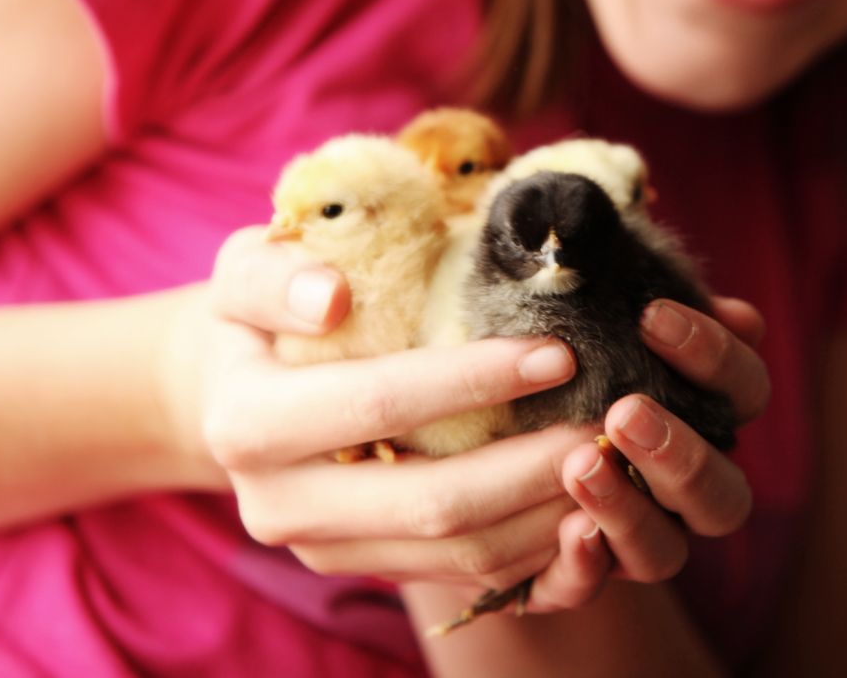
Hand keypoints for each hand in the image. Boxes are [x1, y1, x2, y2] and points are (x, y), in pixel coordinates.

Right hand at [164, 227, 593, 589]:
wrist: (231, 393)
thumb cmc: (260, 314)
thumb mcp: (244, 269)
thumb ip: (275, 275)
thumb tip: (331, 296)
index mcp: (247, 424)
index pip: (377, 405)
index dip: (471, 381)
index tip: (558, 352)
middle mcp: (281, 505)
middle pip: (432, 502)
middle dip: (533, 465)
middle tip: (611, 420)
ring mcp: (328, 551)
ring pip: (460, 554)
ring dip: (550, 512)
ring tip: (614, 458)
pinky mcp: (370, 570)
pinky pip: (469, 577)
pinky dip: (539, 548)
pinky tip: (591, 504)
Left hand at [524, 296, 770, 612]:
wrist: (475, 420)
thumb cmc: (556, 352)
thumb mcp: (594, 317)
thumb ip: (643, 304)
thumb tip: (729, 308)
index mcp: (706, 414)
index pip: (744, 391)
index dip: (712, 357)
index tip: (650, 316)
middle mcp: (685, 487)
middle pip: (724, 495)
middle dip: (681, 455)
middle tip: (625, 411)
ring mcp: (638, 537)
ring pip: (665, 553)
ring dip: (630, 509)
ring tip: (581, 464)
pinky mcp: (577, 573)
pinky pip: (589, 588)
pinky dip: (586, 566)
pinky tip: (570, 532)